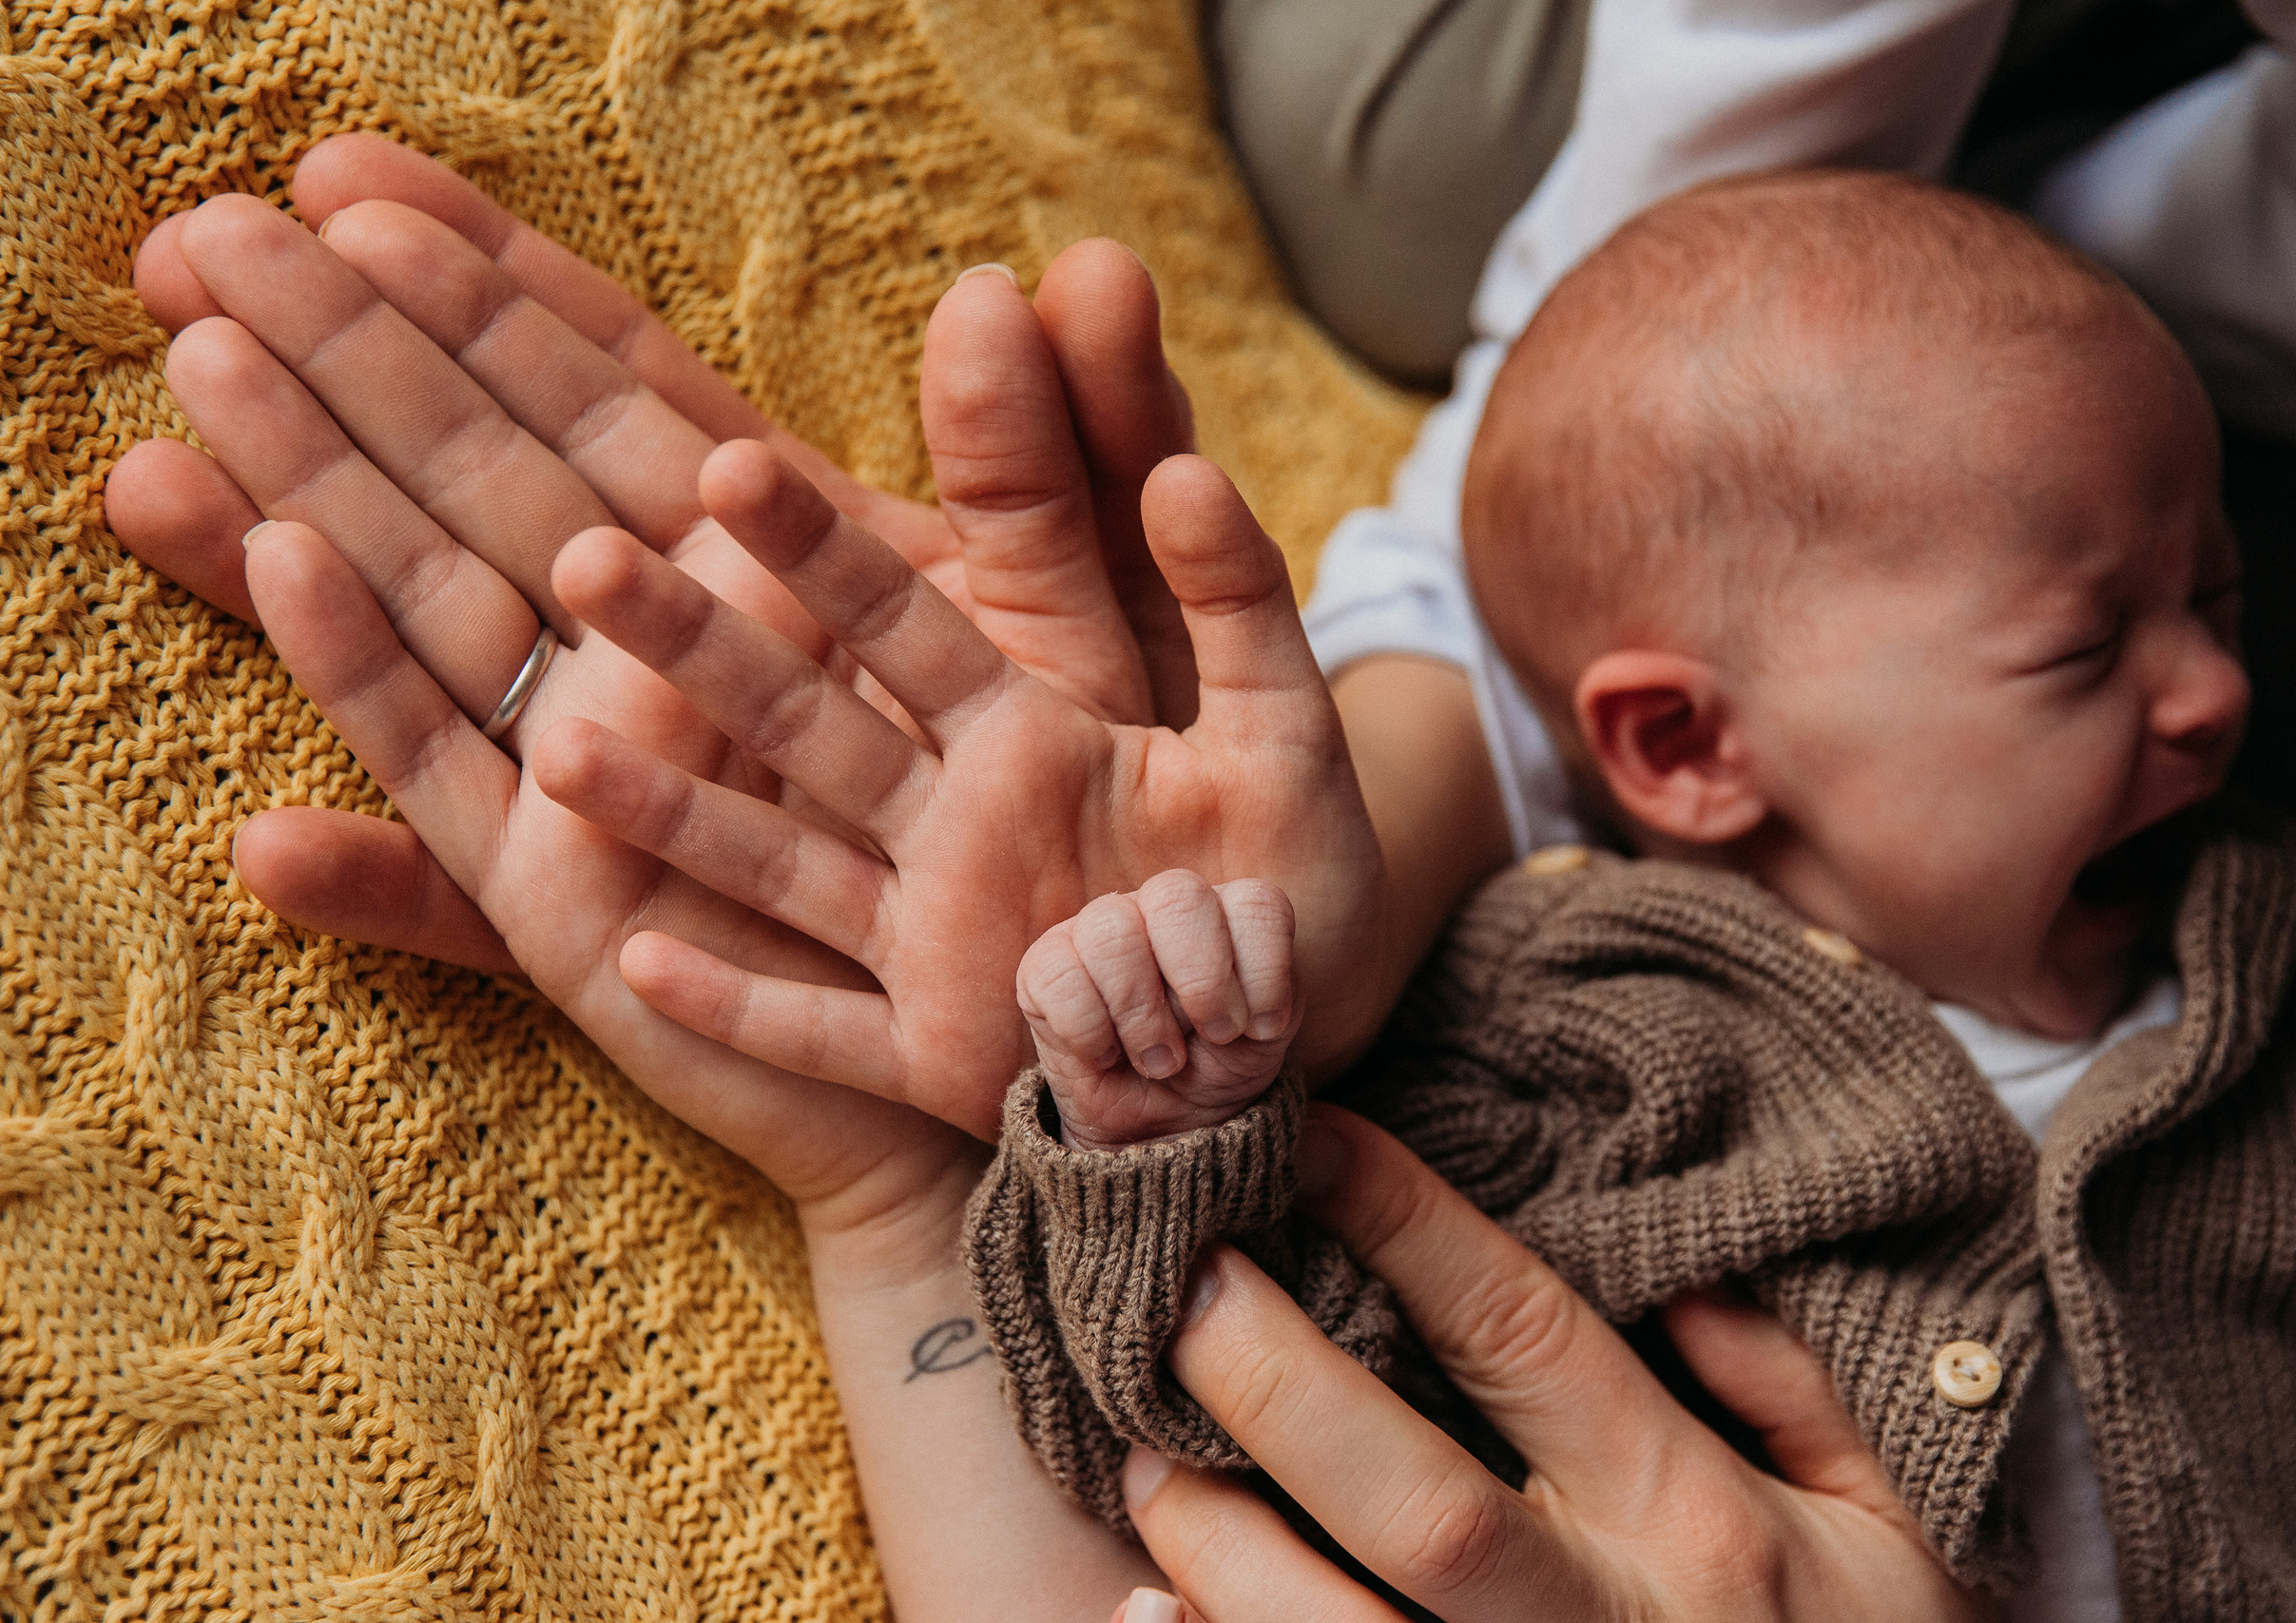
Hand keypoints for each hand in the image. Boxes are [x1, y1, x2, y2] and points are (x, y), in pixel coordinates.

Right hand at [107, 136, 1195, 972]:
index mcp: (765, 562)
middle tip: (197, 247)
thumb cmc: (1090, 824)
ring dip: (308, 518)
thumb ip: (1057, 456)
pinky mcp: (581, 915)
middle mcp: (658, 652)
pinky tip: (269, 642)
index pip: (608, 387)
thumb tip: (1048, 277)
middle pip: (484, 477)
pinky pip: (454, 821)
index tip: (357, 178)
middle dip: (346, 361)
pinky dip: (371, 735)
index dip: (489, 284)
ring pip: (437, 622)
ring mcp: (610, 779)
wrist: (1066, 1019)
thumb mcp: (1092, 620)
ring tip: (165, 428)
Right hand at [523, 438, 1382, 1140]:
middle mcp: (946, 820)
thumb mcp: (1284, 730)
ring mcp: (926, 935)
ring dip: (674, 814)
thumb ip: (1239, 602)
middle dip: (705, 646)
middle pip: (804, 719)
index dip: (820, 547)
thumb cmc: (1283, 880)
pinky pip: (819, 1027)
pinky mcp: (934, 1047)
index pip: (899, 615)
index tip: (726, 464)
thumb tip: (1179, 467)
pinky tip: (637, 958)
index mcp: (1020, 730)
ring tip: (557, 759)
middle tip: (589, 565)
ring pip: (778, 863)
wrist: (1282, 1033)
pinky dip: (739, 1006)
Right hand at [1017, 870, 1299, 1150]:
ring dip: (1142, 1015)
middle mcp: (1160, 907)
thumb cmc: (1215, 1066)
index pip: (1256, 903)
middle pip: (1179, 896)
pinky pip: (1058, 975)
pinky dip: (1089, 1030)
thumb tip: (1236, 999)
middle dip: (1202, 981)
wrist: (1159, 1126)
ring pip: (1113, 932)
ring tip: (1159, 1061)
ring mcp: (1098, 929)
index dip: (1264, 971)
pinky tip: (1106, 1055)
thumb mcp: (1262, 1040)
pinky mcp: (1044, 967)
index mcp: (1225, 913)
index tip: (1259, 1028)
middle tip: (1211, 1036)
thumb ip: (1270, 1000)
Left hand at [1115, 1107, 1989, 1622]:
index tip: (1313, 1136)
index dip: (1409, 1225)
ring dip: (1217, 1542)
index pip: (1530, 1340)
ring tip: (1137, 1445)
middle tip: (1176, 1282)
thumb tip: (1674, 1274)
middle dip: (1274, 1385)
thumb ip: (1794, 1383)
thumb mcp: (1895, 1519)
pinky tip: (1146, 1609)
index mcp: (1702, 1526)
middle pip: (1413, 1501)